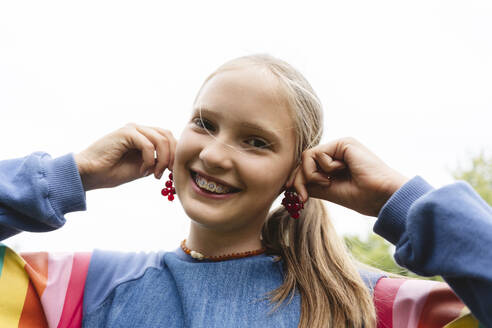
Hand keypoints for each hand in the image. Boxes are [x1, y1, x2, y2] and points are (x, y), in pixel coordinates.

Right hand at [74, 123, 176, 190]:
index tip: (172, 171)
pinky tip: (143, 170)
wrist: (89, 174)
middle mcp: (139, 129)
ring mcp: (133, 129)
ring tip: (155, 174)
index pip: (167, 138)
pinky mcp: (126, 132)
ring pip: (160, 139)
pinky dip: (150, 159)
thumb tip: (171, 163)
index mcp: (143, 136)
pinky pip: (148, 145)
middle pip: (167, 135)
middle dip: (172, 155)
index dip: (174, 153)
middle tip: (167, 172)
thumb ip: (156, 162)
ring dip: (162, 159)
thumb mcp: (141, 168)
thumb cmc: (111, 172)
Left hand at [288, 137, 408, 215]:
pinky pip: (317, 154)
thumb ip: (312, 185)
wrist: (381, 196)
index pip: (308, 167)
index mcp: (335, 163)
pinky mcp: (343, 143)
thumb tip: (290, 185)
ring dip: (312, 174)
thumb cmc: (362, 197)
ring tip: (328, 182)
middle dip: (299, 179)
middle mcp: (337, 153)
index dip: (297, 179)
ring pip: (307, 157)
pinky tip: (341, 171)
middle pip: (305, 161)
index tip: (291, 194)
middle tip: (301, 197)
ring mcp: (340, 147)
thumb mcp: (329, 191)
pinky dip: (324, 168)